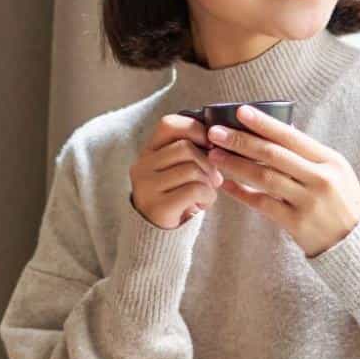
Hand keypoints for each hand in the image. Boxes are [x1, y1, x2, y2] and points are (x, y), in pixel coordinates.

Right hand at [129, 113, 223, 228]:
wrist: (159, 233)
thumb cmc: (176, 196)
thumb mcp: (178, 169)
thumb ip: (190, 151)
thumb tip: (217, 138)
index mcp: (148, 152)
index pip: (169, 125)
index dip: (194, 129)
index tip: (209, 144)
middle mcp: (142, 166)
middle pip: (185, 148)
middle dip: (208, 162)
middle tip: (214, 178)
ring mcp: (147, 187)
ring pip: (192, 169)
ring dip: (209, 182)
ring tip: (207, 192)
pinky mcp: (158, 206)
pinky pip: (194, 190)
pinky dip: (208, 197)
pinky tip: (203, 204)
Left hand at [204, 106, 359, 256]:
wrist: (354, 240)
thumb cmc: (340, 199)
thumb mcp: (334, 170)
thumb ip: (307, 154)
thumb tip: (273, 130)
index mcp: (329, 160)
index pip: (292, 136)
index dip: (264, 124)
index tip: (240, 112)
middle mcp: (320, 178)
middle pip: (273, 155)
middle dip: (241, 141)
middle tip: (215, 133)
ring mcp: (308, 201)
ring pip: (264, 178)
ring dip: (236, 165)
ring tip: (214, 155)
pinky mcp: (297, 223)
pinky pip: (263, 204)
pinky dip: (242, 193)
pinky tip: (226, 184)